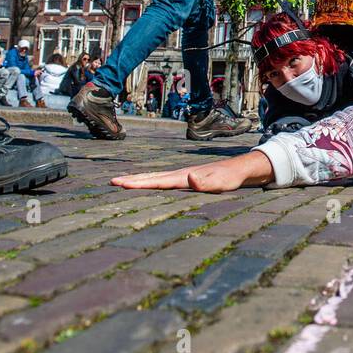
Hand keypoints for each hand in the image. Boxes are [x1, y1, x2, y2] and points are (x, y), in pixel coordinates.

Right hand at [112, 150, 273, 191]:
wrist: (240, 168)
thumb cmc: (231, 178)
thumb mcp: (223, 183)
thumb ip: (208, 182)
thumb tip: (190, 179)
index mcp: (184, 176)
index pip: (157, 181)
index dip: (139, 183)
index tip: (121, 183)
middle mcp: (180, 174)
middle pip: (152, 177)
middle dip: (132, 180)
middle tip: (112, 182)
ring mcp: (182, 175)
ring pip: (156, 177)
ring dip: (139, 180)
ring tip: (122, 182)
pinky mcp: (185, 178)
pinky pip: (162, 180)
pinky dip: (149, 181)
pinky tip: (145, 183)